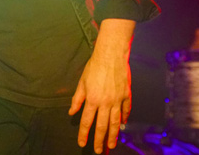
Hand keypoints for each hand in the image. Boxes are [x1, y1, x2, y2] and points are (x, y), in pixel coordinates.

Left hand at [70, 19, 134, 152]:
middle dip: (100, 140)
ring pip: (116, 122)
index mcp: (92, 99)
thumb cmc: (94, 66)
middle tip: (99, 151)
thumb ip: (77, 99)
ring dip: (113, 135)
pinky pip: (126, 110)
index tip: (82, 143)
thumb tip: (72, 112)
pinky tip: (123, 124)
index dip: (84, 134)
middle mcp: (105, 102)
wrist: (111, 54)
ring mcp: (117, 99)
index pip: (87, 121)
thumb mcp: (82, 82)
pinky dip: (125, 118)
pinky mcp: (126, 94)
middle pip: (102, 126)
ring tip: (111, 145)